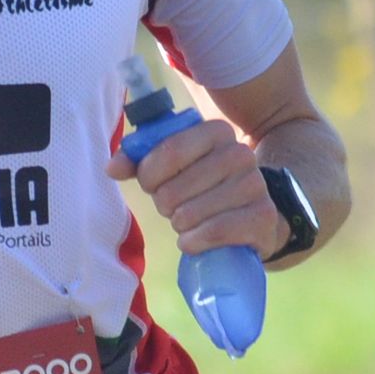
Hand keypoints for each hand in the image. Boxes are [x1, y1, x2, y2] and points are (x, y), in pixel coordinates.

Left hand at [109, 117, 290, 259]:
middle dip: (165, 205)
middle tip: (174, 208)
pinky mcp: (262, 218)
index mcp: (217, 131)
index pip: (169, 150)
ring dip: (181, 225)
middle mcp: (240, 153)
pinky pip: (214, 232)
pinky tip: (194, 241)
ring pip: (191, 213)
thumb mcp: (172, 169)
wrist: (252, 216)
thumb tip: (112, 167)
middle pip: (175, 189)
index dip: (149, 174)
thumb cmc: (203, 188)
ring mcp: (255, 185)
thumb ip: (139, 162)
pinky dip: (195, 242)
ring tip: (189, 222)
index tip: (149, 185)